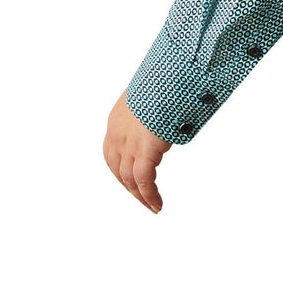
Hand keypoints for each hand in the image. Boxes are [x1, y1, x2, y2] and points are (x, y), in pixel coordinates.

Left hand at [104, 89, 171, 213]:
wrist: (167, 76)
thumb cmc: (167, 77)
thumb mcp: (155, 92)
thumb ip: (156, 106)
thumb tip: (170, 107)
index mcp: (117, 118)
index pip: (112, 152)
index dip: (120, 168)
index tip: (129, 178)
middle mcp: (117, 134)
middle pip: (117, 168)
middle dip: (128, 185)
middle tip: (140, 196)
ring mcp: (128, 144)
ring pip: (129, 179)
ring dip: (140, 195)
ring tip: (152, 206)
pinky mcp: (144, 151)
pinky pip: (144, 181)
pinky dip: (150, 196)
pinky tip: (157, 205)